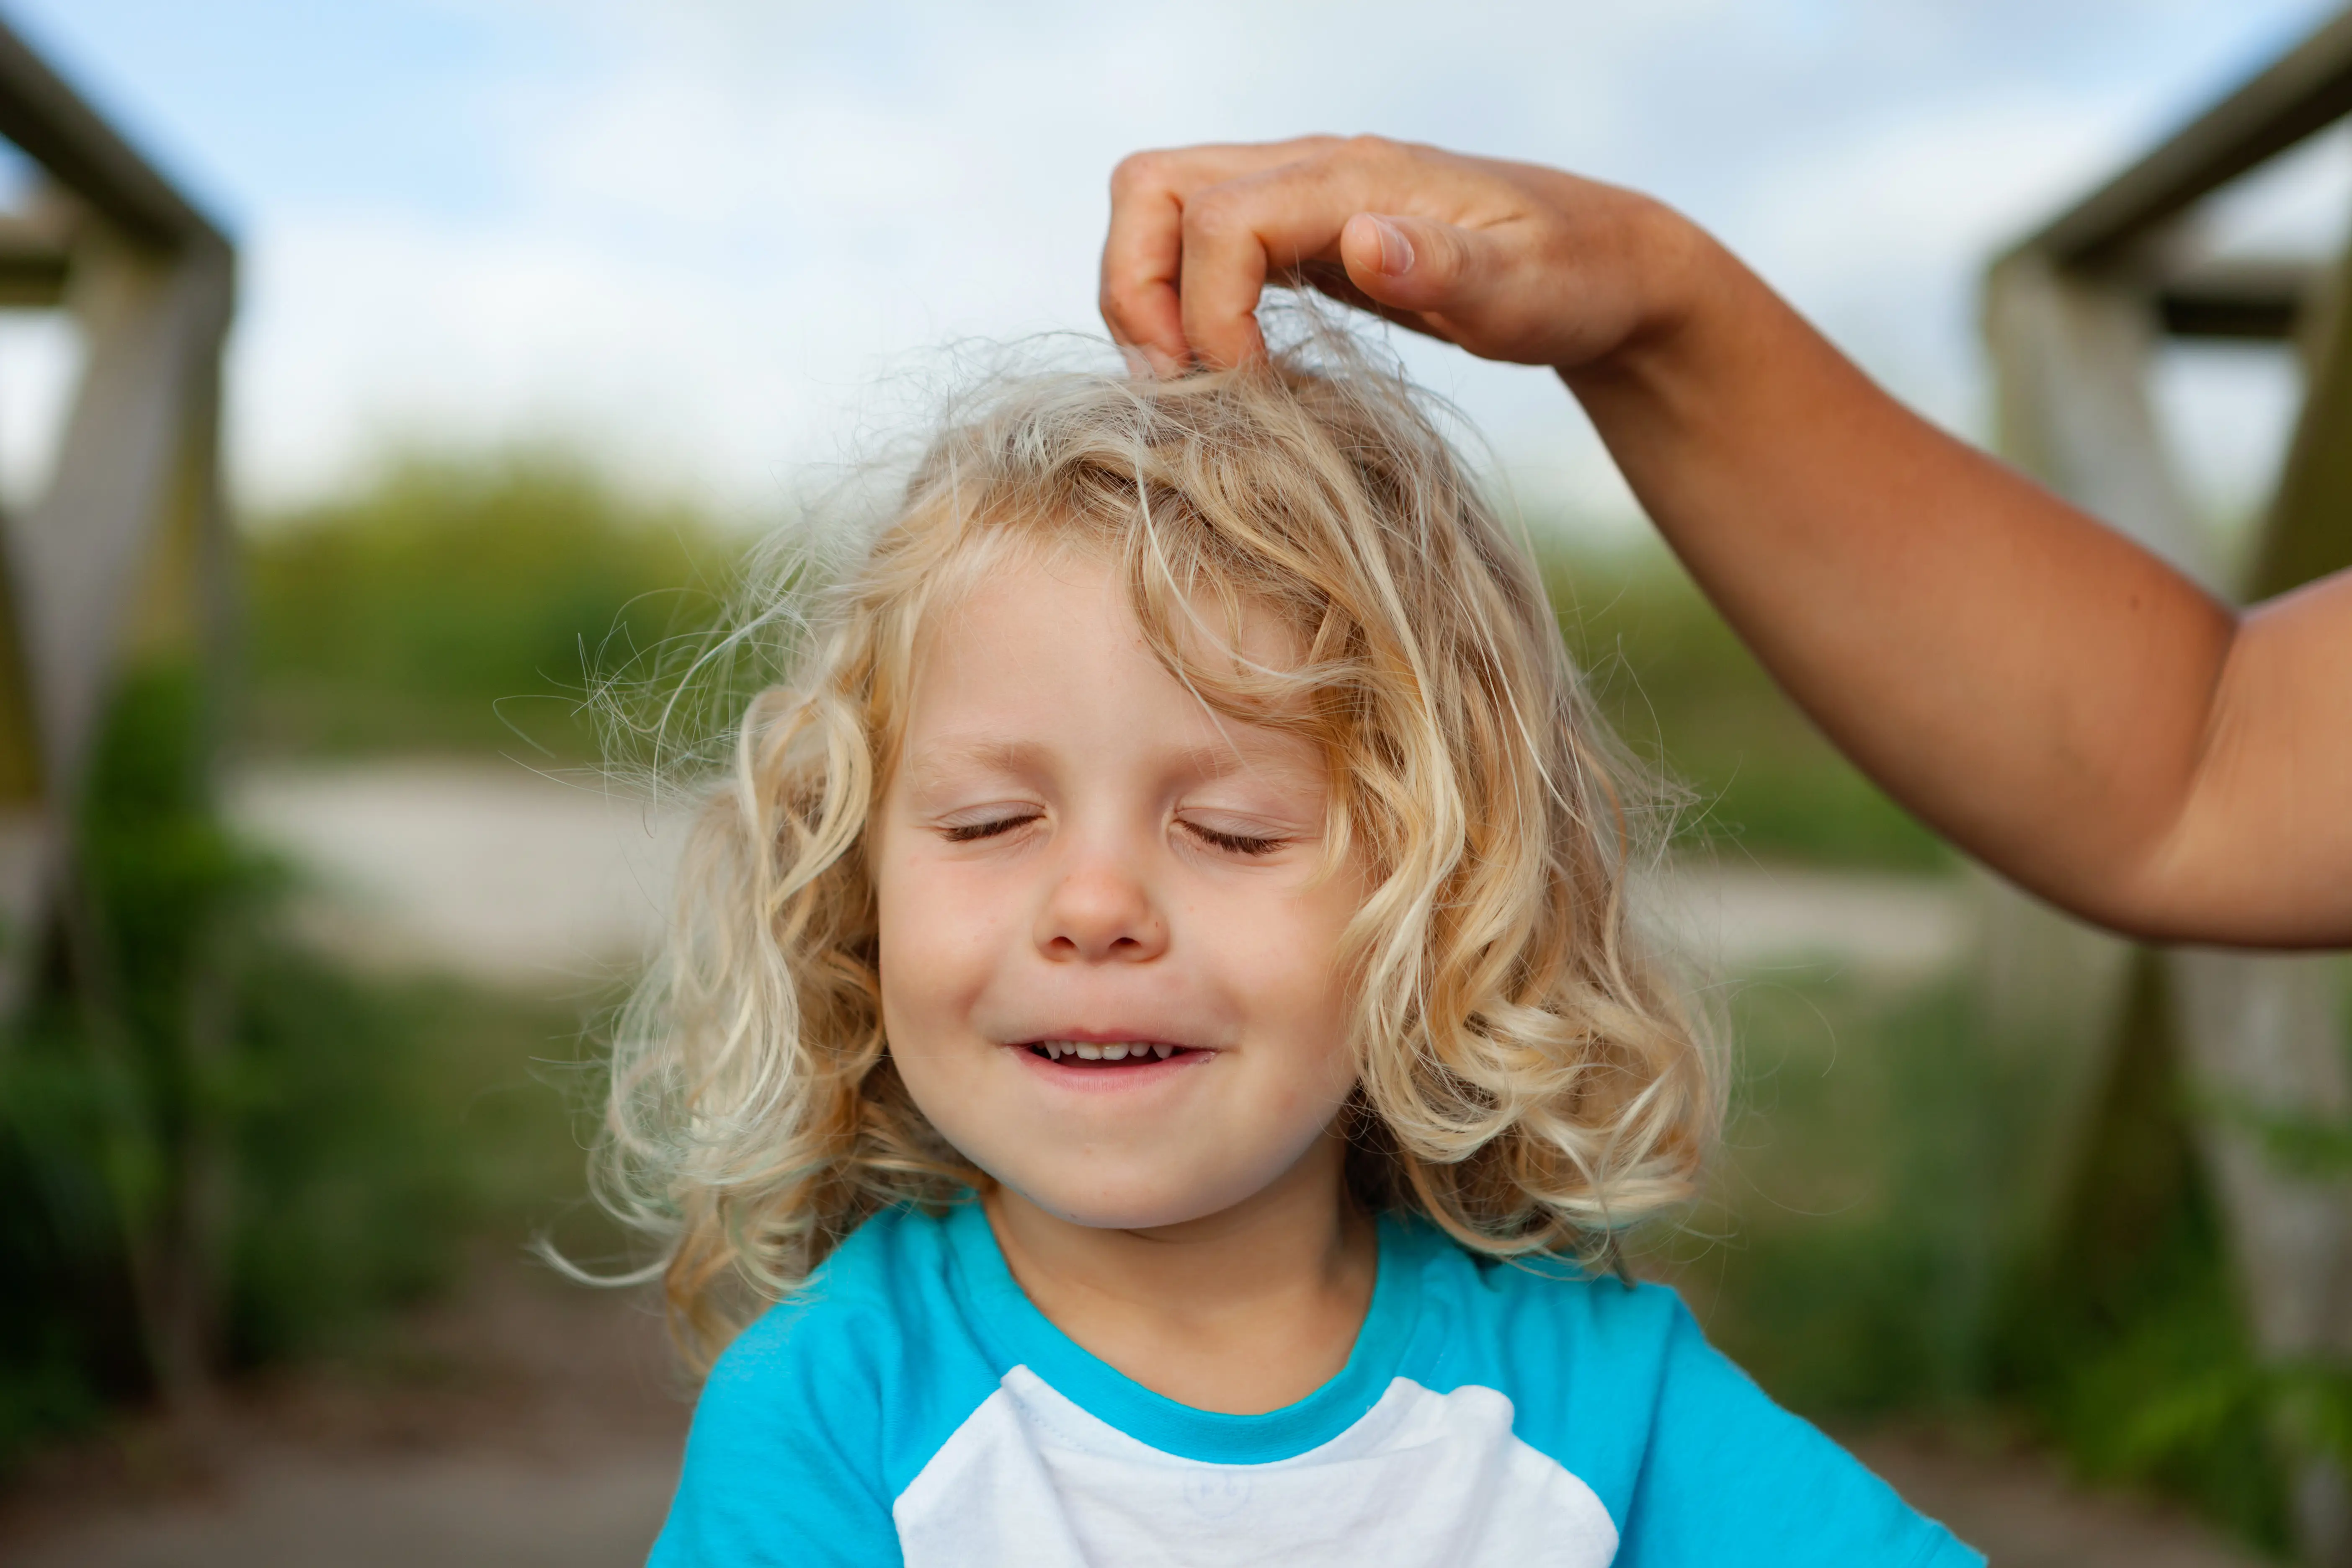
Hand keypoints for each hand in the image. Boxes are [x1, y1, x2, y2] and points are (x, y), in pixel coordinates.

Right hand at [1099, 135, 1701, 375]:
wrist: (1600, 261)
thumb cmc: (1571, 278)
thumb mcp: (1526, 287)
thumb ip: (1447, 265)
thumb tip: (1363, 243)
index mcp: (1354, 179)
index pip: (1220, 223)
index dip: (1208, 316)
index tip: (1251, 395)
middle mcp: (1308, 170)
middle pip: (1151, 189)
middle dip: (1137, 291)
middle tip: (1179, 388)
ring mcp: (1293, 198)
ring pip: (1156, 212)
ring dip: (1145, 299)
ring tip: (1191, 387)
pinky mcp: (1293, 233)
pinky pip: (1192, 246)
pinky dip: (1179, 305)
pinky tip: (1228, 372)